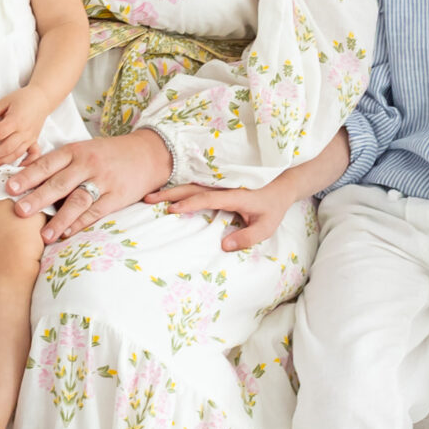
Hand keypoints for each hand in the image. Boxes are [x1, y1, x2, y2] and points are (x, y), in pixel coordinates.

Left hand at [0, 87, 48, 166]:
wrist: (42, 98)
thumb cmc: (24, 98)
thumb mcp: (5, 100)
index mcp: (16, 120)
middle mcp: (24, 132)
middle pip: (6, 148)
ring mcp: (30, 138)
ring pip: (16, 154)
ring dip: (2, 161)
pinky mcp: (34, 141)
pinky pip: (32, 155)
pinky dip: (25, 163)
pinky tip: (15, 166)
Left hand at [5, 129, 172, 241]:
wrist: (149, 153)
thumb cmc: (109, 154)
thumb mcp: (84, 150)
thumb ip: (61, 163)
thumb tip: (28, 176)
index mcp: (76, 151)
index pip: (47, 163)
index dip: (28, 175)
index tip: (10, 187)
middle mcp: (88, 164)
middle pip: (59, 183)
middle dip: (38, 197)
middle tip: (19, 211)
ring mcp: (104, 181)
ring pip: (78, 200)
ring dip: (59, 219)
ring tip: (44, 235)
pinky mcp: (117, 196)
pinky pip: (96, 211)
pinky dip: (81, 223)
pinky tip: (68, 233)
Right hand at [146, 174, 293, 252]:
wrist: (281, 183)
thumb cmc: (272, 206)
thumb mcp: (266, 226)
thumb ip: (247, 237)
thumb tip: (223, 246)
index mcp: (235, 194)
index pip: (208, 197)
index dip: (190, 203)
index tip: (172, 210)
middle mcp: (223, 184)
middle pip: (192, 186)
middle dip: (169, 192)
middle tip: (147, 199)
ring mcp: (218, 182)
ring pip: (190, 183)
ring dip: (170, 189)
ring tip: (149, 196)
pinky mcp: (216, 182)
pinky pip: (194, 183)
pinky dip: (178, 186)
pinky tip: (164, 192)